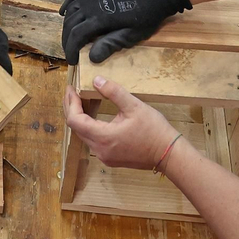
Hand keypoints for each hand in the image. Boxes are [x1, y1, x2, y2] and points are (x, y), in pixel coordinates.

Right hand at [60, 0, 191, 64]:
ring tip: (70, 38)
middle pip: (70, 24)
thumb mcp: (130, 36)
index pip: (76, 35)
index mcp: (100, 18)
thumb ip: (110, 45)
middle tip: (70, 52)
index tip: (72, 61)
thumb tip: (91, 58)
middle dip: (67, 40)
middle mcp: (91, 5)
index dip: (71, 49)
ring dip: (67, 26)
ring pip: (71, 11)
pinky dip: (68, 4)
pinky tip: (65, 12)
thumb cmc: (145, 19)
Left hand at [64, 76, 180, 169]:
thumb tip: (97, 80)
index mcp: (103, 137)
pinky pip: (93, 142)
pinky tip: (92, 117)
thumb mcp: (134, 106)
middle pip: (76, 128)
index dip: (70, 103)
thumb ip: (113, 92)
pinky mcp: (110, 158)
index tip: (71, 89)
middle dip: (71, 109)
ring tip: (79, 102)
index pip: (75, 120)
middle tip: (71, 92)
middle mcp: (99, 150)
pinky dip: (88, 127)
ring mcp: (104, 156)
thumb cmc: (154, 131)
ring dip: (79, 119)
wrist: (168, 154)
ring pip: (83, 136)